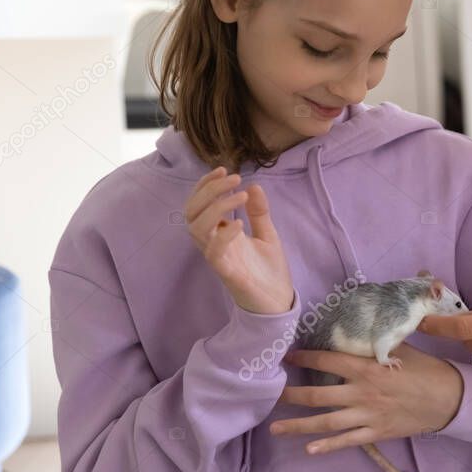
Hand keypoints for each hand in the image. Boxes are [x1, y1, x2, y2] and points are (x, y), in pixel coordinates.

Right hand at [185, 166, 293, 314]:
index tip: (222, 169)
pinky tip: (240, 223)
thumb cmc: (269, 271)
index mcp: (220, 233)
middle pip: (192, 213)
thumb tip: (254, 185)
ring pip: (197, 229)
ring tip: (240, 195)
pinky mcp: (227, 273)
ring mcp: (219, 258)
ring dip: (216, 207)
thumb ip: (259, 212)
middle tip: (233, 178)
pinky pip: (214, 253)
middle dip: (208, 191)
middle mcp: (214, 243)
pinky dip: (224, 234)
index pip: (200, 205)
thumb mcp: (267, 235)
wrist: (279, 302)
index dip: (205, 186)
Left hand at [271, 344, 462, 454]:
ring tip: (275, 428)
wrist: (448, 398)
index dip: (305, 358)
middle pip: (319, 396)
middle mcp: (362, 392)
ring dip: (298, 426)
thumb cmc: (425, 369)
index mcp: (367, 368)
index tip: (288, 357)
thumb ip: (378, 342)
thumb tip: (363, 327)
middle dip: (292, 396)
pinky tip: (308, 449)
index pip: (328, 361)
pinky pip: (347, 441)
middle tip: (271, 396)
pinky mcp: (376, 432)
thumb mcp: (402, 347)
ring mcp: (367, 415)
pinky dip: (327, 446)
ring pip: (326, 422)